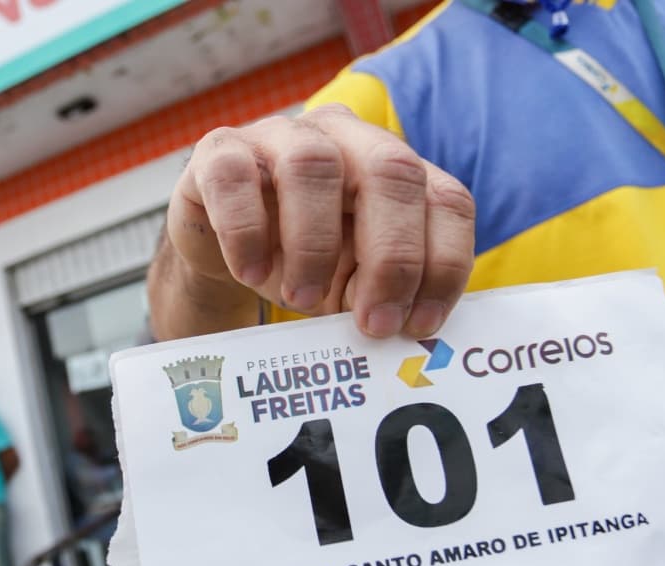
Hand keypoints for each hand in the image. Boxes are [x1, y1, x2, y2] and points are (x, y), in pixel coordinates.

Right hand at [165, 104, 474, 337]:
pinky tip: (251, 273)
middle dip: (392, 255)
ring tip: (301, 300)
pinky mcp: (218, 150)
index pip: (446, 198)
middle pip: (391, 170)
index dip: (444, 263)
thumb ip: (382, 293)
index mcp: (393, 166)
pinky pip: (234, 177)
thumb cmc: (299, 261)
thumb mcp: (352, 280)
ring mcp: (281, 135)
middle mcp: (346, 137)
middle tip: (372, 323)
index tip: (419, 325)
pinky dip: (246, 231)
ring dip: (314, 245)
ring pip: (312, 165)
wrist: (220, 247)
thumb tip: (405, 330)